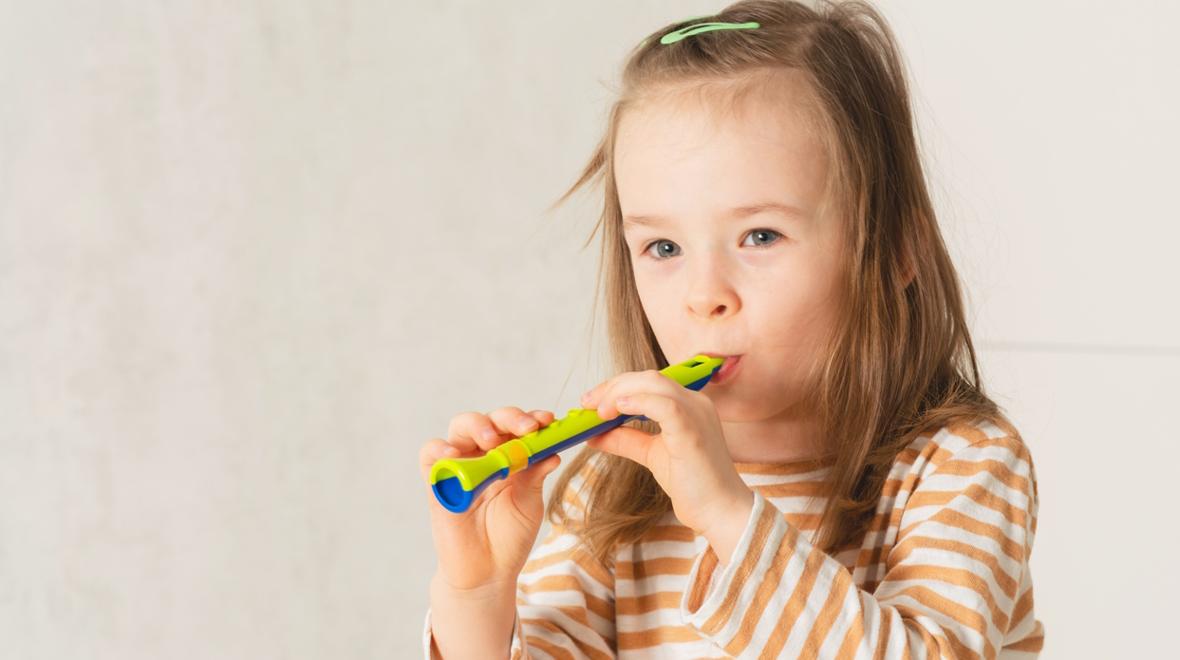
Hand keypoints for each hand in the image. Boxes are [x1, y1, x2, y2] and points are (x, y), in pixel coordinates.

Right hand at [419, 407, 562, 592]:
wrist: (487, 571)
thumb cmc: (510, 535)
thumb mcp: (529, 503)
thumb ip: (535, 475)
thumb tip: (552, 451)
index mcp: (509, 455)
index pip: (517, 427)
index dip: (531, 419)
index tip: (548, 421)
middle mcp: (484, 454)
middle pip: (491, 420)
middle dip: (509, 418)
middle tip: (526, 428)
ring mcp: (460, 465)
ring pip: (461, 428)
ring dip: (478, 426)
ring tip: (492, 440)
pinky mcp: (437, 481)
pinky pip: (430, 455)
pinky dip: (439, 448)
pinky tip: (453, 454)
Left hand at [580, 369, 752, 538]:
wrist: (720, 511)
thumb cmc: (693, 485)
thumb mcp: (651, 454)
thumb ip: (626, 440)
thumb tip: (595, 434)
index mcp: (688, 405)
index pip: (648, 382)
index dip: (616, 387)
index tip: (591, 402)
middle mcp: (695, 402)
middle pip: (647, 378)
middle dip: (612, 386)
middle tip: (586, 404)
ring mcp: (696, 413)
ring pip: (653, 384)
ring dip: (619, 393)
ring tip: (598, 411)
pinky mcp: (692, 431)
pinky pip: (664, 405)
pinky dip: (638, 402)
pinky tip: (617, 410)